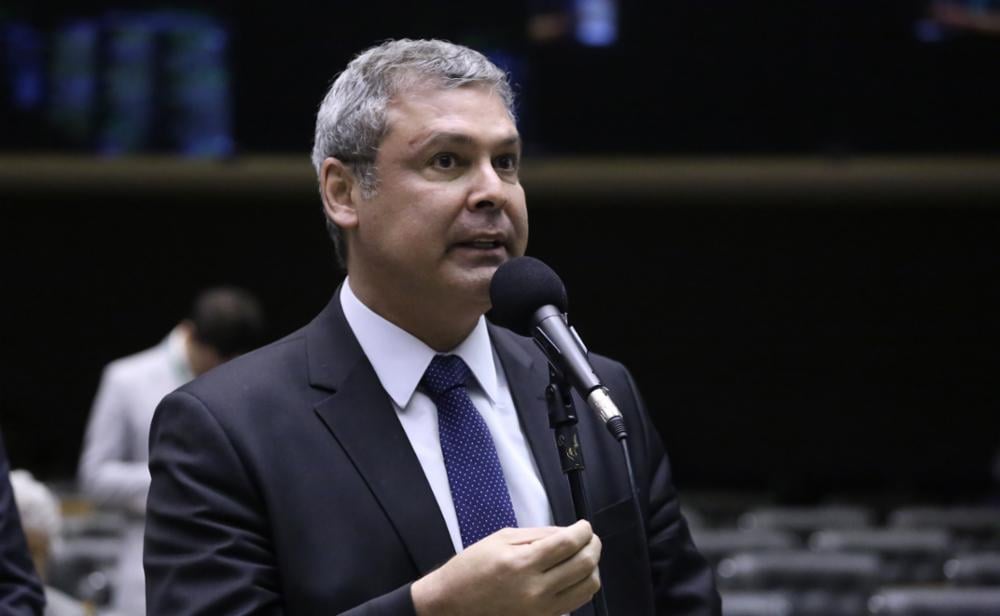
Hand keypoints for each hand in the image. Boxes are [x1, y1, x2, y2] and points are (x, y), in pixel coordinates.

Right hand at [411, 519, 601, 615]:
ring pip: (587, 588)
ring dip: (592, 568)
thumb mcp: (501, 539)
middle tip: (589, 538)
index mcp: (522, 564)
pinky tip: (571, 576)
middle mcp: (535, 590)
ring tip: (584, 556)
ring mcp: (540, 611)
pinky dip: (580, 587)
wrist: (451, 604)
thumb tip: (567, 533)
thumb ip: (538, 535)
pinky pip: (575, 604)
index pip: (568, 544)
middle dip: (593, 546)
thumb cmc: (471, 569)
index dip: (584, 531)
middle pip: (584, 565)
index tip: (584, 526)